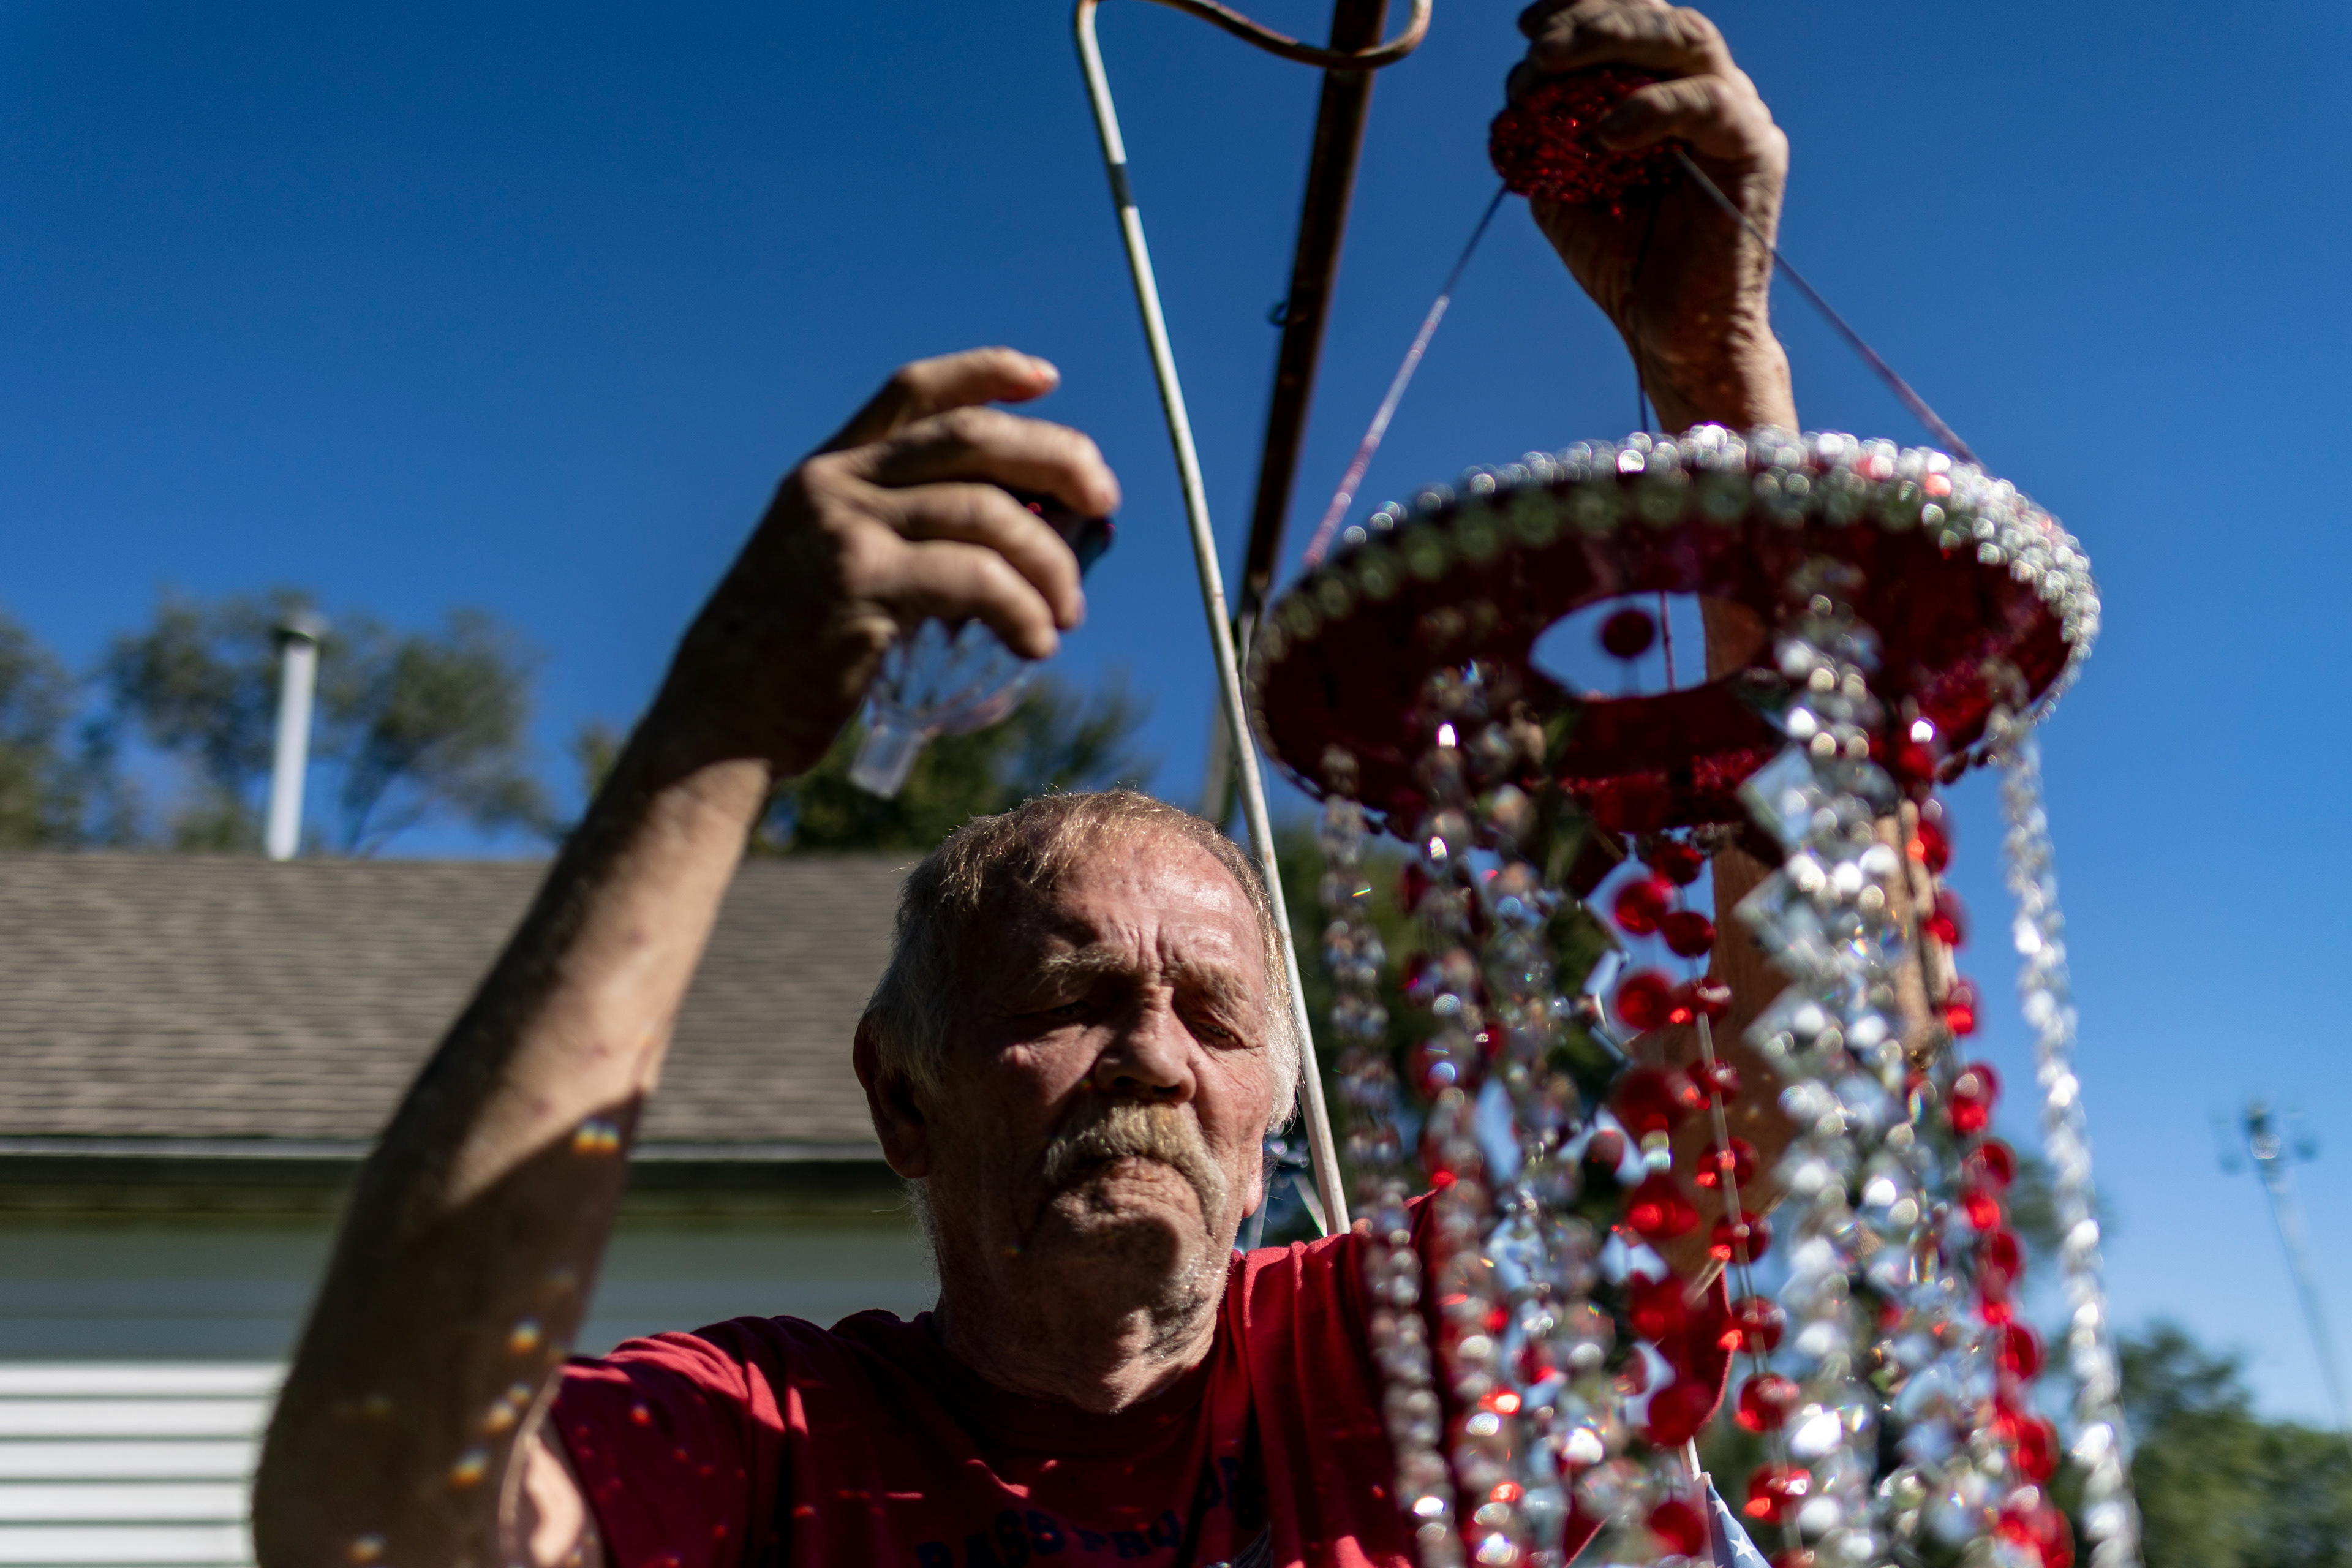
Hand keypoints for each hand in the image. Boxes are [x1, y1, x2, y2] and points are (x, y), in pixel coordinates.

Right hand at [650, 348, 1120, 775]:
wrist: (718, 723)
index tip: (1048, 379)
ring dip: (1049, 562)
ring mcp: (845, 529)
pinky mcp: (861, 584)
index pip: (914, 391)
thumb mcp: (832, 571)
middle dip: (1055, 458)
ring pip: (987, 513)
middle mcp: (834, 484)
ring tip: (1067, 612)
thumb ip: (902, 538)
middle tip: (1106, 501)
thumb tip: (1024, 538)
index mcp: (828, 471)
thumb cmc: (789, 662)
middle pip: (971, 437)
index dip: (986, 372)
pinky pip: (975, 579)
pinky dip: (1023, 609)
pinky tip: (1037, 644)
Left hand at [1509, 0, 1795, 432]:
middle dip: (1589, 17)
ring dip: (1613, 38)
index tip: (1525, 23)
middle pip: (1658, 16)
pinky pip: (1707, 103)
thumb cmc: (1625, 265)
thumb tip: (1518, 87)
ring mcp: (1736, 115)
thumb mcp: (1566, 191)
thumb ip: (1547, 137)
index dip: (1580, 4)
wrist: (1672, 337)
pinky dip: (1650, 108)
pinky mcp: (1754, 151)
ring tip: (1550, 63)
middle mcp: (1707, 91)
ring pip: (1686, 38)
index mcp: (1665, 92)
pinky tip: (1602, 134)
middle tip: (1534, 45)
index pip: (1632, 18)